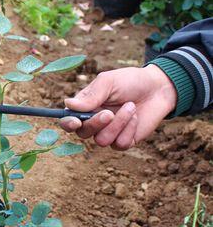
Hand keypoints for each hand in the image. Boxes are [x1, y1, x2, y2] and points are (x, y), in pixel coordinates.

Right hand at [59, 65, 176, 149]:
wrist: (158, 88)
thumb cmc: (129, 81)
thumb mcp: (108, 82)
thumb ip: (90, 95)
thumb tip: (68, 104)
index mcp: (85, 107)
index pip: (68, 121)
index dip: (68, 124)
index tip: (76, 121)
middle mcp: (94, 122)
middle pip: (83, 133)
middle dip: (96, 124)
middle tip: (109, 113)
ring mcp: (109, 133)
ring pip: (102, 141)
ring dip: (117, 124)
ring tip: (130, 107)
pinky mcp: (124, 141)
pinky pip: (120, 144)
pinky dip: (129, 129)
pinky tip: (135, 117)